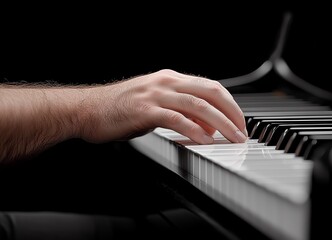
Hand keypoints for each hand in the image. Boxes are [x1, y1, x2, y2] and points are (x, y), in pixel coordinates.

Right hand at [80, 69, 247, 143]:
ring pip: (198, 105)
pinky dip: (194, 129)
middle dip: (232, 112)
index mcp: (171, 79)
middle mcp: (166, 82)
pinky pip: (176, 118)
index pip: (210, 86)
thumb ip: (183, 112)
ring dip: (220, 123)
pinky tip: (205, 140)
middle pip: (210, 92)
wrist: (88, 109)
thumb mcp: (157, 105)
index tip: (239, 121)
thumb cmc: (121, 109)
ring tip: (232, 138)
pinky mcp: (144, 109)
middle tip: (242, 131)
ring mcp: (155, 94)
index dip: (230, 104)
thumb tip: (208, 125)